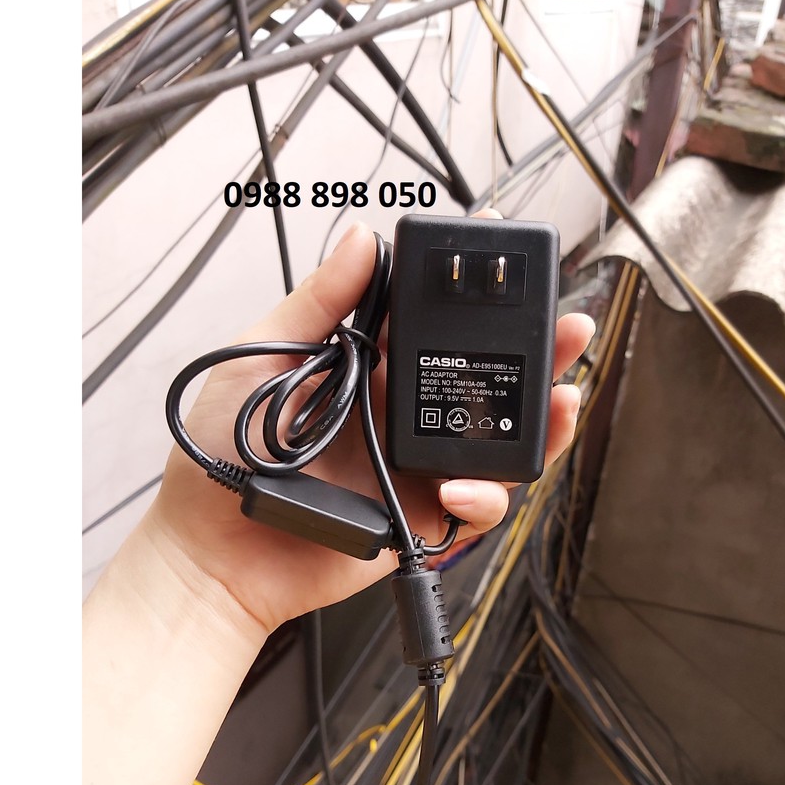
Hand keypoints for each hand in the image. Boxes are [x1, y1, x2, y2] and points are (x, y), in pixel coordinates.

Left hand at [146, 212, 593, 635]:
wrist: (212, 548)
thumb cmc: (221, 455)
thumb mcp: (264, 357)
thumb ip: (319, 303)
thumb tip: (360, 236)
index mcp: (372, 370)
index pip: (440, 327)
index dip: (479, 300)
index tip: (509, 265)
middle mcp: (403, 415)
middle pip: (487, 381)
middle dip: (538, 355)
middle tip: (572, 329)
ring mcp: (417, 467)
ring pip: (498, 443)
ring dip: (540, 423)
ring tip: (563, 400)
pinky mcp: (420, 519)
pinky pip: (475, 508)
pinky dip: (484, 496)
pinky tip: (463, 486)